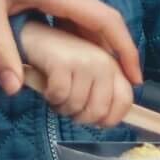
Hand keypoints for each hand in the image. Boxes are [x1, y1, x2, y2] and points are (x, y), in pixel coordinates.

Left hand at [0, 0, 141, 94]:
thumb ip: (0, 50)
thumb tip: (14, 90)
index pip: (106, 21)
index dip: (125, 51)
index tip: (135, 78)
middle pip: (97, 20)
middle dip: (107, 54)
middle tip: (106, 88)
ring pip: (81, 12)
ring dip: (85, 42)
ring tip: (82, 74)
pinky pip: (68, 3)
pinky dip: (69, 27)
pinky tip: (56, 47)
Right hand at [19, 22, 138, 126]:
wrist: (33, 36)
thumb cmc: (61, 60)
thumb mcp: (88, 72)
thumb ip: (102, 90)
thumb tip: (108, 119)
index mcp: (112, 65)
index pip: (125, 100)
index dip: (110, 118)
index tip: (96, 122)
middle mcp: (102, 62)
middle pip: (99, 111)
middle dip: (81, 118)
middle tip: (70, 108)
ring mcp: (83, 61)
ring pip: (76, 106)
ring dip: (62, 108)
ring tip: (57, 95)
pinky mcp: (62, 62)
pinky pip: (59, 97)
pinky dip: (51, 98)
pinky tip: (47, 87)